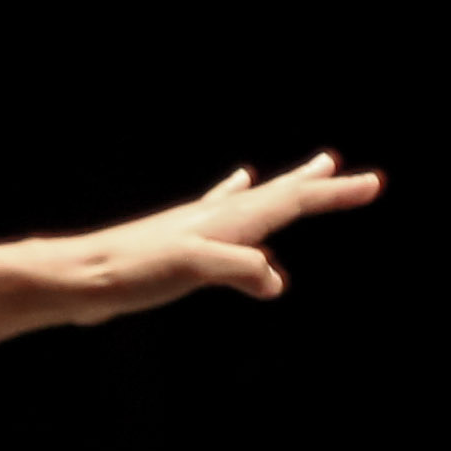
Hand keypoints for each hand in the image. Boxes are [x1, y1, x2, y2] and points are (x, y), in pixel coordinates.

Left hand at [32, 155, 383, 322]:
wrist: (76, 277)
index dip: (332, 196)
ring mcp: (197, 228)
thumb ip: (234, 269)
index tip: (374, 184)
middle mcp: (214, 218)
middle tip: (355, 176)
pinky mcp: (179, 244)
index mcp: (224, 222)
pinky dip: (237, 197)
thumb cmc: (128, 271)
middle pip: (278, 196)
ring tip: (315, 170)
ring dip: (287, 187)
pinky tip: (236, 184)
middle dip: (319, 189)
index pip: (288, 203)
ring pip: (255, 200)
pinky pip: (221, 214)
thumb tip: (274, 280)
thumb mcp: (188, 269)